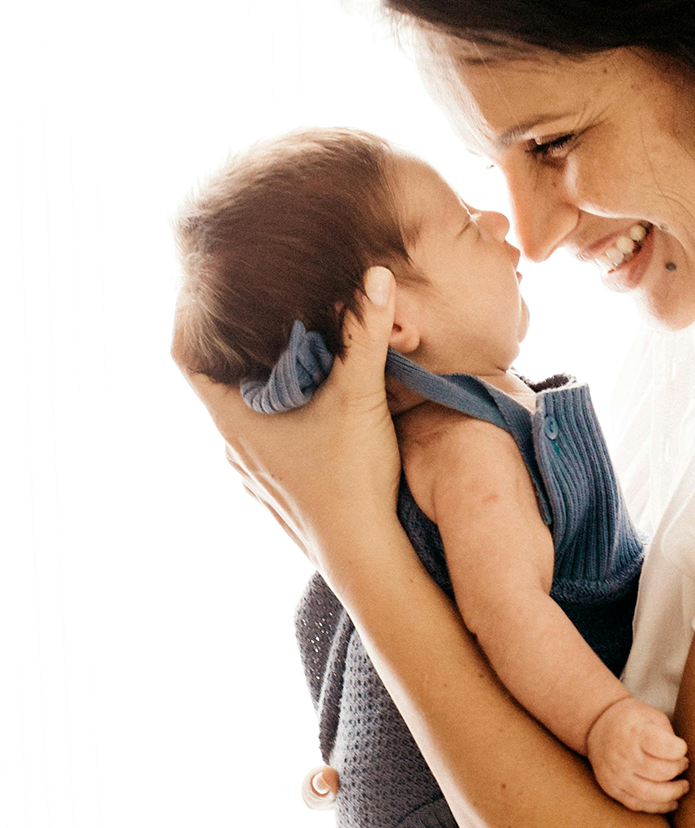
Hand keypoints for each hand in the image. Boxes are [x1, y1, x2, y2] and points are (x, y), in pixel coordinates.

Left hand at [172, 267, 403, 582]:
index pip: (186, 358)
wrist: (364, 552)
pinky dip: (282, 414)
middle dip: (242, 347)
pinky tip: (316, 408)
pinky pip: (267, 440)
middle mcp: (234, 447)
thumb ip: (365, 333)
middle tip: (268, 313)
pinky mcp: (279, 490)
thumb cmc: (351, 477)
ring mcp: (255, 473)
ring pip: (246, 415)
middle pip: (219, 383)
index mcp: (235, 419)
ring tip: (294, 354)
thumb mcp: (359, 395)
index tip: (210, 294)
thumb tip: (376, 275)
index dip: (192, 322)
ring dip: (265, 384)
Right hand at [585, 696, 688, 812]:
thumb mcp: (650, 714)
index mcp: (634, 732)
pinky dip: (658, 807)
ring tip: (683, 787)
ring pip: (650, 794)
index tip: (682, 748)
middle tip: (684, 764)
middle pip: (661, 772)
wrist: (596, 726)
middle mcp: (623, 755)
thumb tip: (682, 757)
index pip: (666, 748)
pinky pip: (637, 804)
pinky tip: (672, 802)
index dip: (680, 750)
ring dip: (673, 793)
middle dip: (678, 769)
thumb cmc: (630, 719)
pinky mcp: (612, 788)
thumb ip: (667, 733)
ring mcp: (616, 774)